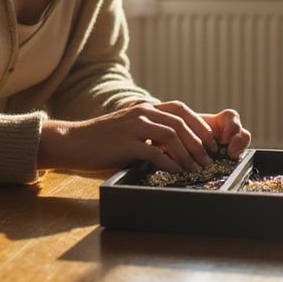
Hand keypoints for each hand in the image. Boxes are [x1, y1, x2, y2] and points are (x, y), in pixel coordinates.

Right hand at [38, 100, 246, 173]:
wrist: (73, 142)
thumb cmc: (101, 141)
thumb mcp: (128, 130)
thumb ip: (149, 133)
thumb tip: (175, 148)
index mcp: (144, 108)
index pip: (180, 110)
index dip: (198, 125)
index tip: (209, 141)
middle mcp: (141, 112)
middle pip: (181, 122)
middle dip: (199, 142)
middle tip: (208, 159)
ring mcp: (133, 127)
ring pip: (172, 136)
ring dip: (188, 154)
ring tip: (196, 169)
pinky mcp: (126, 143)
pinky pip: (155, 153)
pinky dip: (170, 164)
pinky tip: (176, 173)